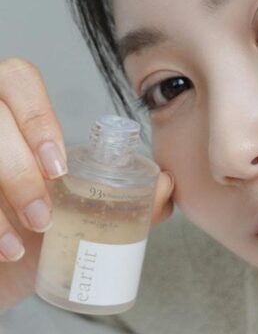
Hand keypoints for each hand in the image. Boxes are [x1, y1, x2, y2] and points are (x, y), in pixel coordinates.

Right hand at [0, 59, 172, 310]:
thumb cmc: (34, 228)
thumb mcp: (79, 213)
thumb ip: (125, 198)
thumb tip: (166, 187)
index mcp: (13, 109)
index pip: (19, 80)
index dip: (37, 118)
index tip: (59, 167)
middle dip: (19, 170)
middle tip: (44, 216)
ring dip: (4, 197)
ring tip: (22, 245)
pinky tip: (5, 253)